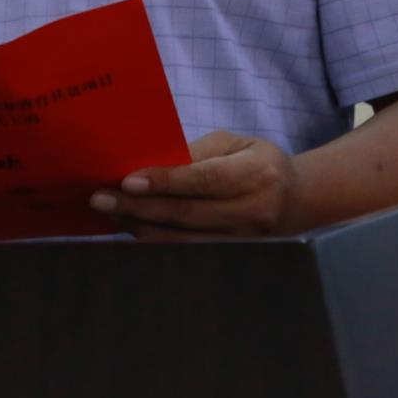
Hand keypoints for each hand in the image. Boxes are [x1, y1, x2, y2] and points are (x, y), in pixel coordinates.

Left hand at [89, 130, 303, 240]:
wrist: (297, 200)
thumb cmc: (259, 161)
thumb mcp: (236, 143)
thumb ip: (197, 153)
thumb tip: (150, 166)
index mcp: (256, 174)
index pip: (203, 180)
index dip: (164, 182)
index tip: (127, 181)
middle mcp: (251, 211)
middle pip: (186, 213)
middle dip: (138, 207)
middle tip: (100, 199)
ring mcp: (241, 239)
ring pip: (181, 238)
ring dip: (140, 225)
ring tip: (108, 213)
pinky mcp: (229, 254)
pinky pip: (185, 248)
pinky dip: (155, 237)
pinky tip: (131, 226)